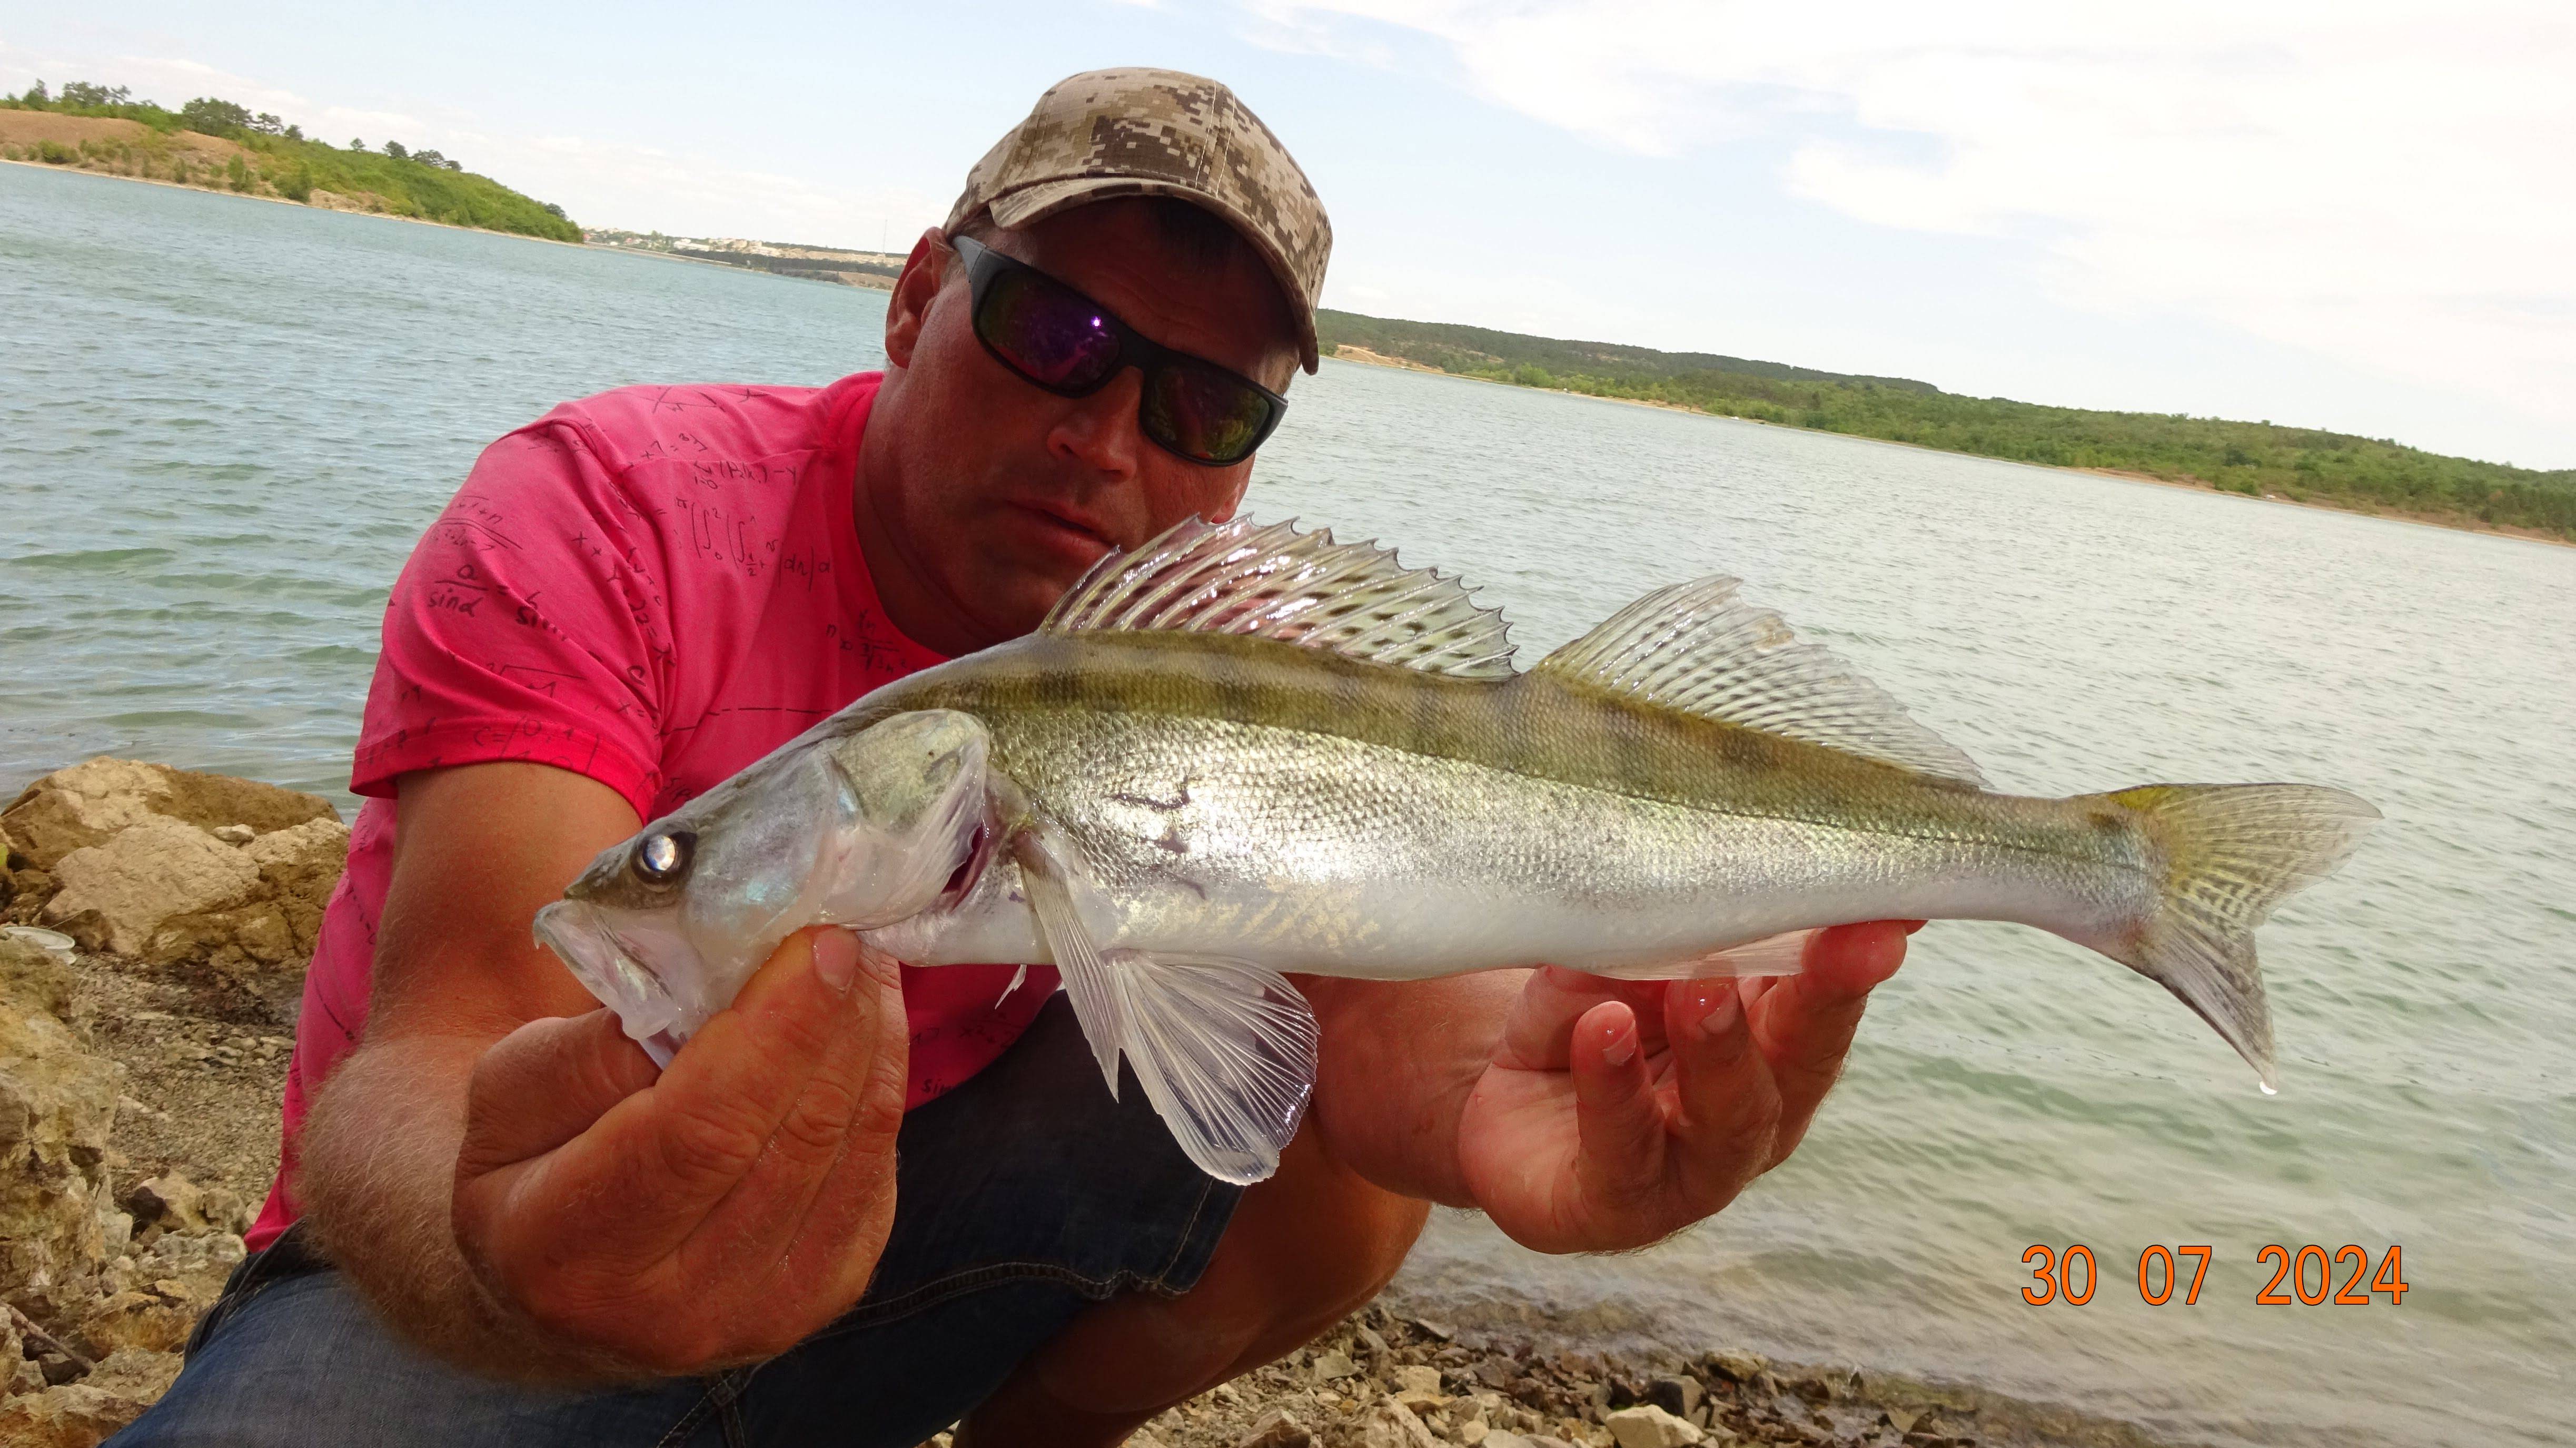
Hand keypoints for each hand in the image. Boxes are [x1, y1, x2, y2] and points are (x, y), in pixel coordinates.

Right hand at [450, 927, 909, 1375]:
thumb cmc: (530, 1158)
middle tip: (849, 933)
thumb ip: (598, 1047)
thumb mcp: (512, 1088)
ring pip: (849, 1157)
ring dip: (871, 1045)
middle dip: (834, 1023)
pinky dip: (880, 1091)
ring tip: (866, 964)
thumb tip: (719, 992)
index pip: (698, 1132)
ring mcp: (756, 1318)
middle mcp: (669, 1312)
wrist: (557, 1273)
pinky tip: (869, 1028)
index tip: (814, 942)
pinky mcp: (819, 1299)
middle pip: (790, 1142)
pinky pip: (875, 1179)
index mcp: (565, 1251)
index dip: (773, 1032)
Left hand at [1453, 922, 1913, 1252]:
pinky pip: (1623, 1146)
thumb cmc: (1586, 1028)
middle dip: (1828, 996)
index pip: (1829, 992)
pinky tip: (1604, 1031)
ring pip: (1730, 1114)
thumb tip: (1705, 857)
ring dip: (1722, 1047)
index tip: (1896, 901)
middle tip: (1849, 943)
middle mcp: (1756, 1111)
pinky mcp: (1615, 1205)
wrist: (1495, 1120)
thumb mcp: (1619, 962)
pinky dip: (1615, 1085)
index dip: (1863, 950)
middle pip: (1805, 1057)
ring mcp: (1694, 1170)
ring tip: (1703, 990)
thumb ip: (1664, 928)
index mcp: (1773, 1044)